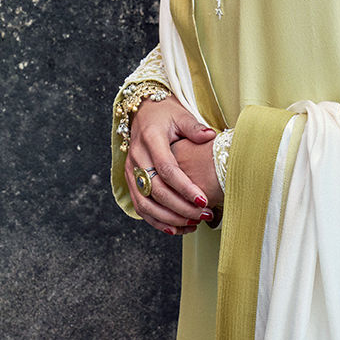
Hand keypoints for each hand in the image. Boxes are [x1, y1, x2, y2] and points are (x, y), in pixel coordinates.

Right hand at [125, 95, 215, 234]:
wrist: (143, 111)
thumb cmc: (165, 113)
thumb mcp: (181, 115)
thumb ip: (194, 128)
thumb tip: (210, 136)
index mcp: (150, 139)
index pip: (166, 169)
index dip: (184, 187)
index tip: (203, 200)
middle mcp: (136, 157)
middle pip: (156, 191)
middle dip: (180, 207)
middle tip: (203, 215)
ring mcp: (130, 171)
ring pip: (145, 204)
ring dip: (169, 219)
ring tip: (193, 224)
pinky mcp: (129, 181)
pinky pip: (140, 207)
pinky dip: (157, 221)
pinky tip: (176, 228)